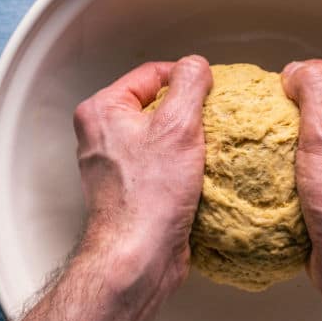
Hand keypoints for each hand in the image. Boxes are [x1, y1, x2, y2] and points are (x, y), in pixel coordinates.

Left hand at [73, 56, 211, 288]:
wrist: (139, 254)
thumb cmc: (150, 195)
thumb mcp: (178, 126)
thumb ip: (189, 86)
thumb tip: (197, 66)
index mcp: (103, 111)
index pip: (153, 74)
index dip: (189, 79)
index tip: (216, 91)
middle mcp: (103, 135)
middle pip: (160, 106)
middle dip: (192, 113)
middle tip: (218, 122)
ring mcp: (118, 165)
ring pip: (165, 138)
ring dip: (193, 143)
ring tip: (216, 149)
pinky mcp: (135, 190)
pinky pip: (166, 166)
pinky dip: (188, 167)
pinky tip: (207, 174)